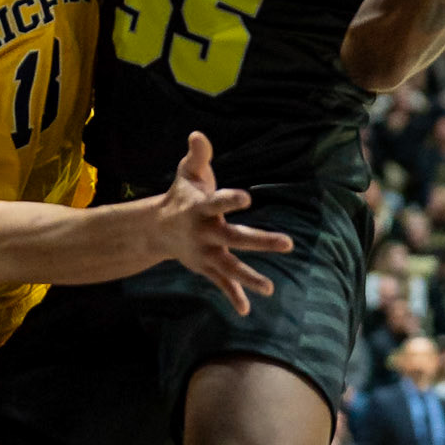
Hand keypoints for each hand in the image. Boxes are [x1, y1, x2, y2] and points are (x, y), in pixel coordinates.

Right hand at [155, 133, 292, 314]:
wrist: (156, 229)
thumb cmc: (182, 196)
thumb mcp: (188, 174)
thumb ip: (198, 156)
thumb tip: (198, 134)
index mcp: (202, 208)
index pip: (218, 203)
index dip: (231, 201)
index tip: (248, 198)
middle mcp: (205, 233)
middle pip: (236, 238)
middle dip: (261, 241)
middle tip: (288, 243)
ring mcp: (205, 253)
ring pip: (230, 267)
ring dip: (249, 278)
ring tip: (270, 288)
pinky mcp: (205, 267)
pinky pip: (221, 283)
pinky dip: (232, 296)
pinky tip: (246, 310)